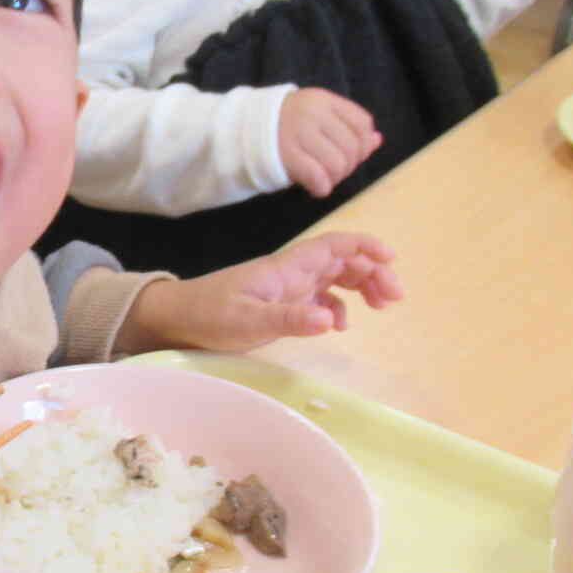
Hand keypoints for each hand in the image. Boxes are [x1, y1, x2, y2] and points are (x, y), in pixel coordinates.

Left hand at [117, 231, 403, 354]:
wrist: (177, 319)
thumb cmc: (209, 314)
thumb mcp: (248, 320)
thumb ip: (289, 319)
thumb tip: (331, 319)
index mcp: (285, 267)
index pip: (333, 246)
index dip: (364, 247)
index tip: (391, 259)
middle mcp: (291, 273)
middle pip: (342, 261)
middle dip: (372, 272)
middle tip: (394, 297)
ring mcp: (287, 289)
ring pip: (335, 278)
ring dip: (361, 287)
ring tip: (383, 306)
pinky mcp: (281, 305)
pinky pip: (319, 299)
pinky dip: (337, 307)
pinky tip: (340, 326)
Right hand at [278, 87, 380, 197]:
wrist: (243, 131)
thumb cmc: (286, 126)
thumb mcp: (317, 118)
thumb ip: (347, 128)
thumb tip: (376, 141)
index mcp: (323, 100)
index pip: (362, 123)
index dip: (363, 144)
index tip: (350, 153)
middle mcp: (312, 113)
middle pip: (352, 147)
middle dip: (349, 165)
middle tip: (334, 170)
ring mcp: (298, 134)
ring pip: (338, 164)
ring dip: (335, 178)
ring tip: (324, 178)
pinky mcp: (286, 156)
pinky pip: (318, 177)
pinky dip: (322, 187)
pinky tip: (316, 187)